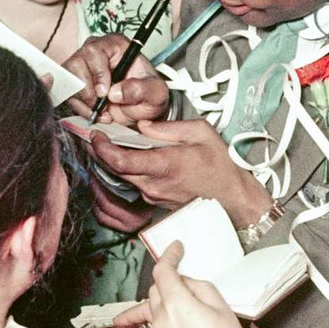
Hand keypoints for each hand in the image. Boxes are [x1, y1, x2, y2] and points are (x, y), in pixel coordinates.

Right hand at [64, 34, 169, 124]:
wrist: (141, 109)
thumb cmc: (149, 95)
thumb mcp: (155, 93)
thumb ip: (140, 89)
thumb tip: (115, 93)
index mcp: (116, 45)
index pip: (95, 51)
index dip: (97, 73)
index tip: (105, 93)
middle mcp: (96, 50)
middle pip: (76, 64)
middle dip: (88, 91)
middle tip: (104, 107)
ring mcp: (82, 64)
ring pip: (69, 79)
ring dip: (83, 101)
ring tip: (103, 112)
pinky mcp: (75, 80)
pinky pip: (67, 92)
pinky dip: (79, 108)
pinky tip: (95, 113)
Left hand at [89, 119, 273, 225]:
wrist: (233, 199)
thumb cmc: (221, 166)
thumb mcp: (200, 133)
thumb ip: (168, 128)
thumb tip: (143, 125)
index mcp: (164, 165)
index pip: (121, 160)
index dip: (102, 148)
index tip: (95, 135)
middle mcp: (155, 185)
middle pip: (116, 169)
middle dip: (102, 152)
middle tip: (96, 135)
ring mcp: (154, 196)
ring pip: (124, 177)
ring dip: (115, 161)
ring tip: (111, 143)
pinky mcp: (156, 202)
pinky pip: (135, 184)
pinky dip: (128, 171)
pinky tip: (131, 158)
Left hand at [109, 242, 255, 327]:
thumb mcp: (221, 307)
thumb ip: (200, 287)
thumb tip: (186, 282)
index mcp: (177, 304)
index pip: (163, 270)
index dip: (169, 255)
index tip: (175, 249)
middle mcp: (161, 320)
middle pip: (155, 288)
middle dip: (167, 279)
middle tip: (184, 278)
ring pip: (152, 307)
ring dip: (162, 298)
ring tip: (173, 297)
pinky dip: (159, 320)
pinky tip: (168, 322)